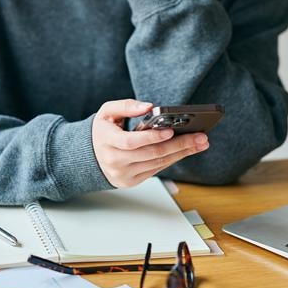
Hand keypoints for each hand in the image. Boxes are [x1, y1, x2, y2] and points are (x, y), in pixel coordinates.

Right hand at [92, 99, 209, 187]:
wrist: (87, 157)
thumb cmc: (102, 131)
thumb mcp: (106, 112)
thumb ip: (126, 106)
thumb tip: (149, 107)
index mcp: (107, 141)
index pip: (131, 142)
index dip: (152, 137)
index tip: (171, 131)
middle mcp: (114, 161)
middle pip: (151, 154)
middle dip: (179, 145)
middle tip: (200, 137)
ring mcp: (123, 174)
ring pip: (157, 163)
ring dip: (181, 153)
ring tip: (199, 143)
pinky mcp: (131, 181)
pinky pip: (156, 170)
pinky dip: (172, 159)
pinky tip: (185, 151)